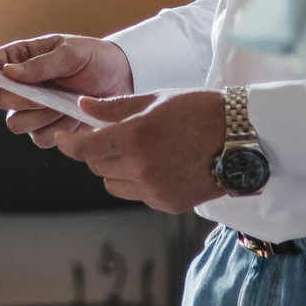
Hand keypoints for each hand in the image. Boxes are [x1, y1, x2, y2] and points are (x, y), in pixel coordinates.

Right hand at [0, 33, 132, 146]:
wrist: (122, 79)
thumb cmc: (94, 58)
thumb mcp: (70, 53)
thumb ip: (40, 64)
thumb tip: (8, 72)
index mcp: (21, 59)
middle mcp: (22, 86)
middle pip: (0, 101)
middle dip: (20, 100)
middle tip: (43, 95)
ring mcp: (34, 110)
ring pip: (17, 124)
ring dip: (40, 117)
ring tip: (62, 104)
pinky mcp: (49, 129)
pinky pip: (39, 139)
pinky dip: (56, 131)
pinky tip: (70, 117)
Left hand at [52, 88, 227, 212]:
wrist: (243, 136)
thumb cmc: (201, 110)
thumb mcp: (155, 100)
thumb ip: (114, 108)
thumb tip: (83, 107)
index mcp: (134, 138)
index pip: (84, 149)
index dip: (68, 144)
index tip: (63, 138)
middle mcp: (141, 169)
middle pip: (97, 167)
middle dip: (98, 151)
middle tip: (113, 136)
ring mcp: (155, 190)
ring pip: (115, 184)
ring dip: (117, 169)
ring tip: (140, 151)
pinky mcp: (169, 205)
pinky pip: (139, 195)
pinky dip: (140, 182)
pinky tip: (161, 164)